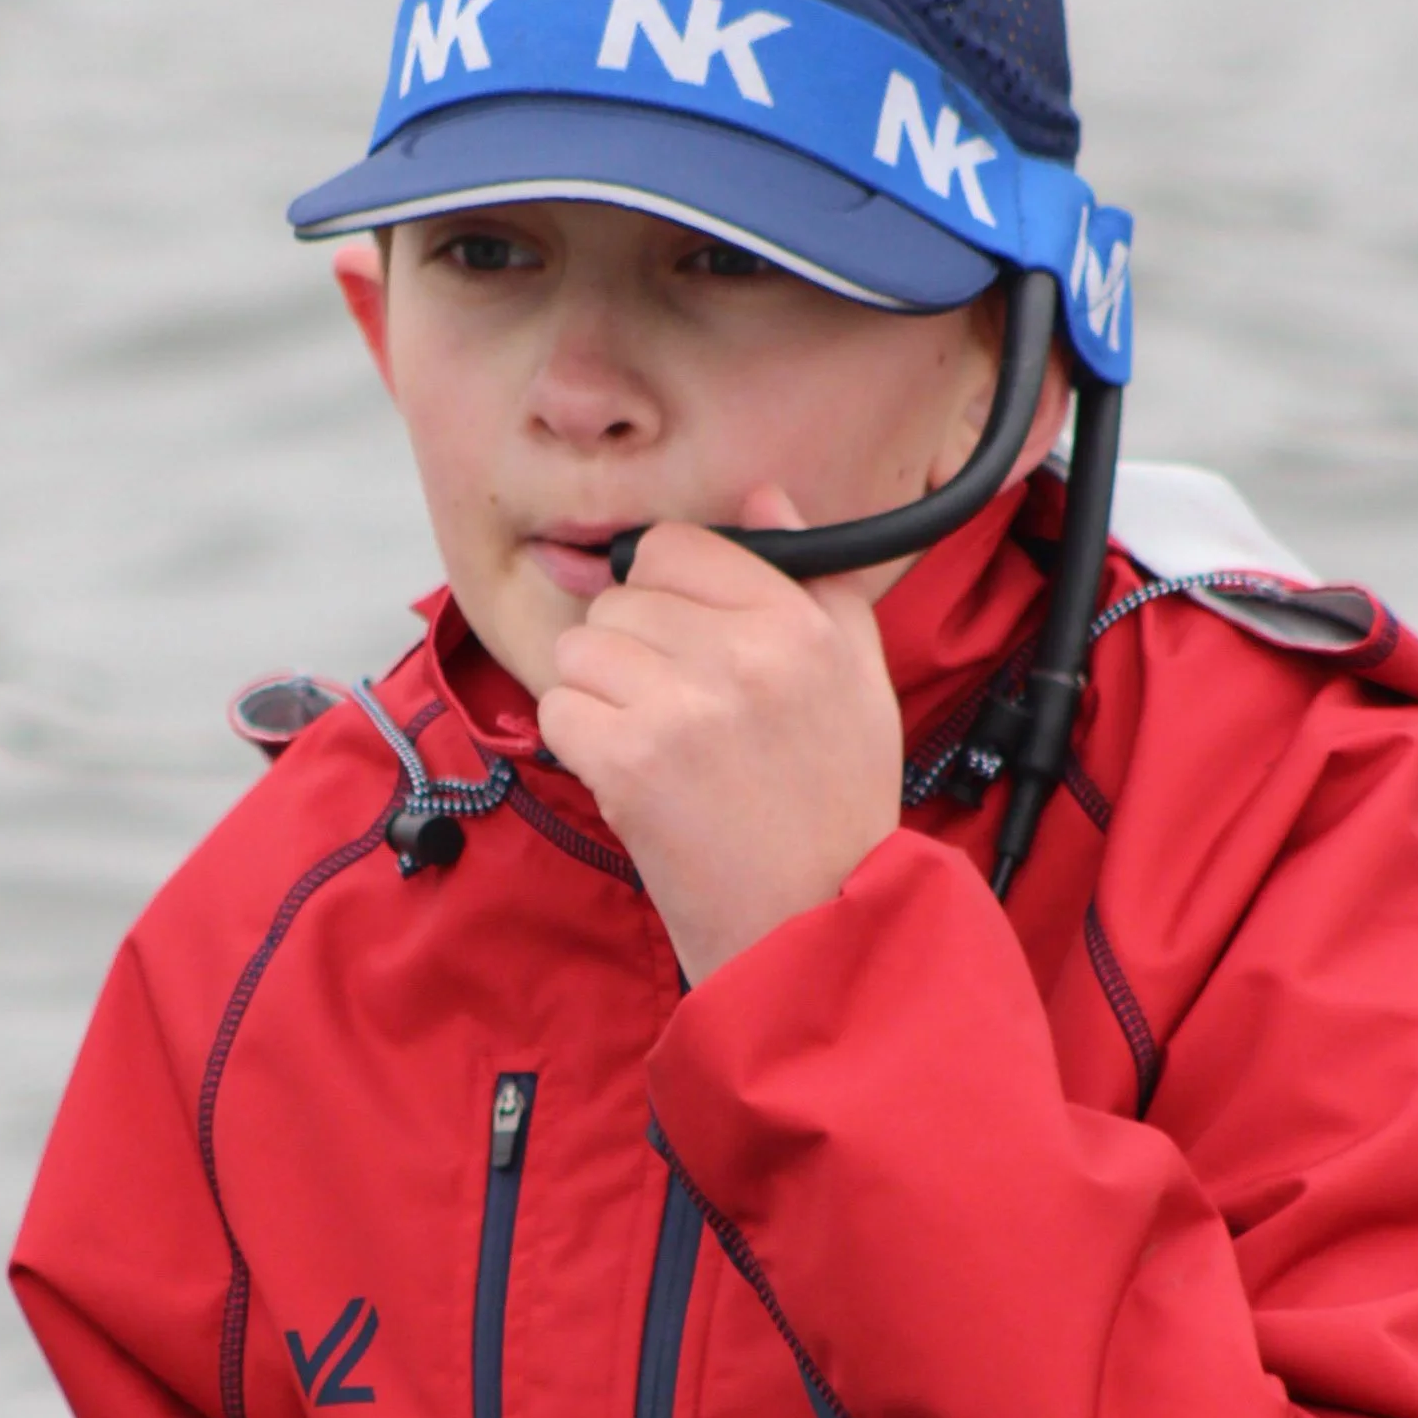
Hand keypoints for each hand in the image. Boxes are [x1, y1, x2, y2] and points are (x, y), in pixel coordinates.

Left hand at [534, 487, 905, 983]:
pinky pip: (559, 708)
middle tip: (674, 711)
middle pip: (622, 598)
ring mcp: (683, 707)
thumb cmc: (835, 807)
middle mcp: (744, 654)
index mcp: (800, 623)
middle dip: (632, 649)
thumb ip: (815, 581)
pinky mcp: (631, 762)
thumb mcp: (858, 680)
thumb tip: (764, 495)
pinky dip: (580, 742)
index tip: (679, 639)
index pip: (681, 545)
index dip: (664, 590)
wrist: (811, 923)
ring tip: (651, 742)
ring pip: (582, 647)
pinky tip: (628, 774)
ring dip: (599, 694)